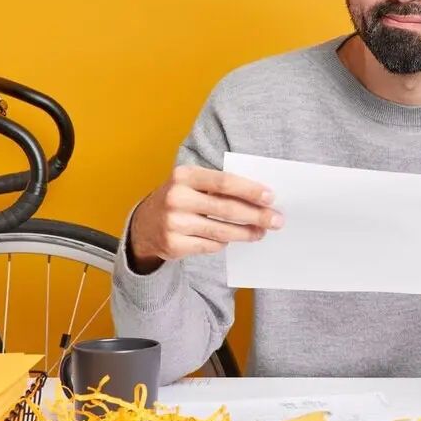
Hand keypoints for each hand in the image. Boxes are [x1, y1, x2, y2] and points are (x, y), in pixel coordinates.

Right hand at [130, 165, 283, 264]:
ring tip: (261, 232)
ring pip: (221, 230)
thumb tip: (260, 199)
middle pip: (226, 208)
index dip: (250, 190)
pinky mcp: (173, 245)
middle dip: (256, 215)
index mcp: (183, 175)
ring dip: (247, 233)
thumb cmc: (180, 199)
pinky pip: (211, 245)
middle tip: (276, 220)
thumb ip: (219, 187)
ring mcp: (173, 223)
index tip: (271, 197)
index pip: (224, 182)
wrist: (144, 225)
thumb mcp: (192, 184)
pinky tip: (232, 238)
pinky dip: (224, 242)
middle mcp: (176, 197)